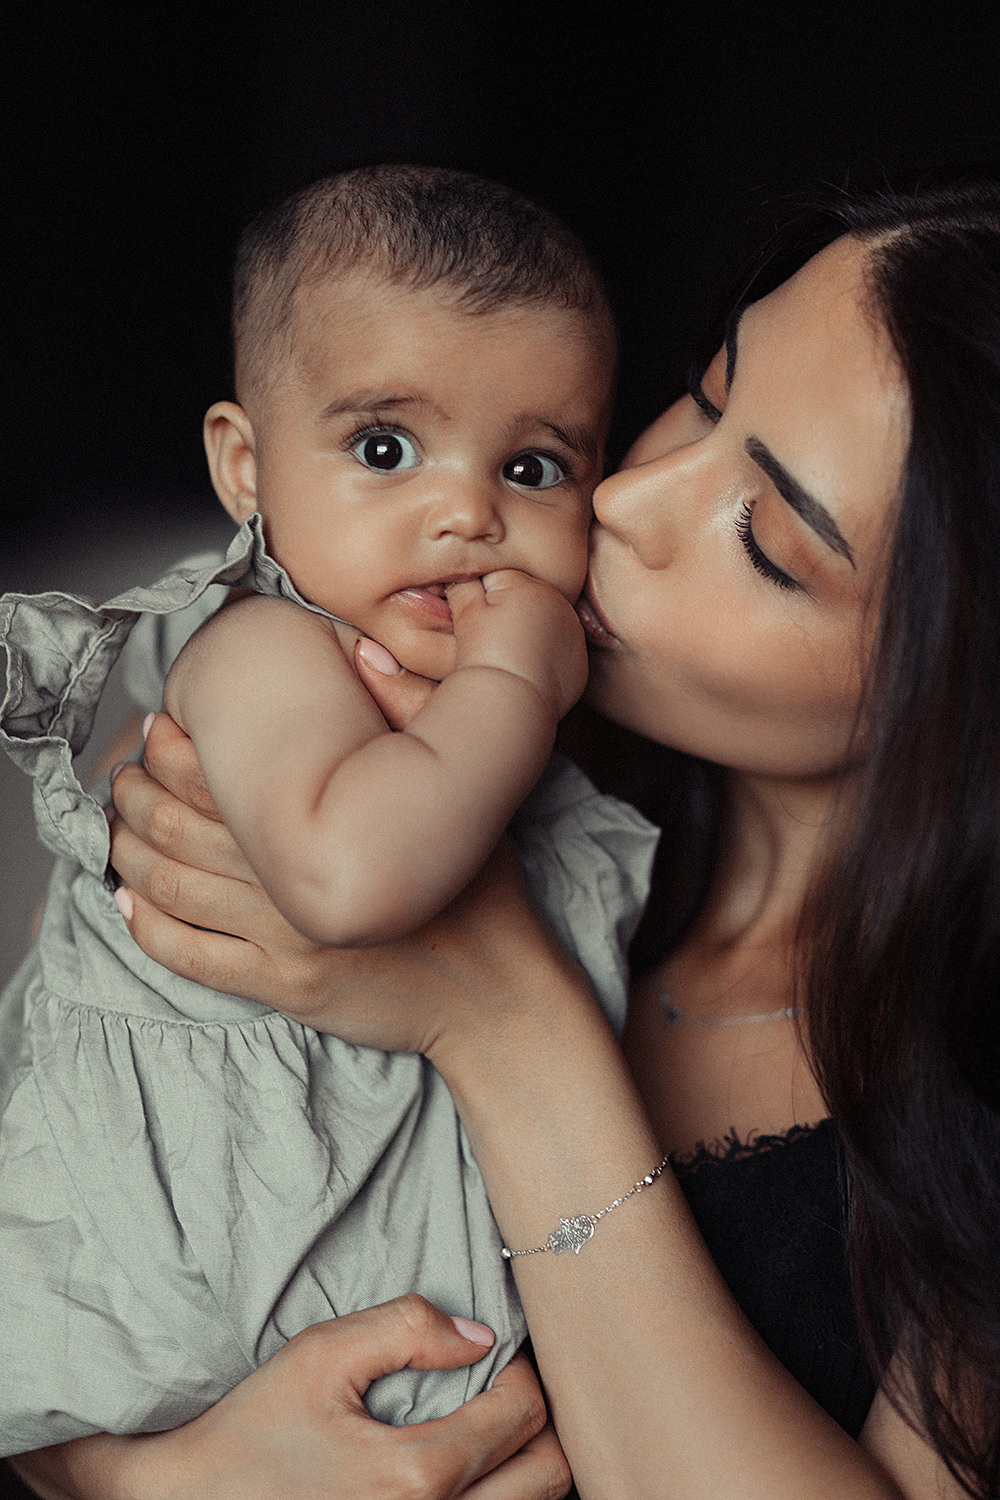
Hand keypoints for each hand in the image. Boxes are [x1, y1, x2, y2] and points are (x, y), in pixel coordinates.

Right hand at [9, 1296, 570, 1499]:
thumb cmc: (253, 1432)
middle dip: (541, 1423)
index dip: (524, 1371)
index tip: (498, 1356)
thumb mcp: (320, 1357)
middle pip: (551, 1476)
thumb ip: (406, 1328)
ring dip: (526, 1466)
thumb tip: (479, 1335)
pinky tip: (470, 1472)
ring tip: (492, 1431)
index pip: (524, 1415)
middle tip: (508, 1391)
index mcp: (416, 1476)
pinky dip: (497, 1497)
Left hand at [109, 689, 586, 1055]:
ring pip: (177, 890)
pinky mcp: (284, 988)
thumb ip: (414, 717)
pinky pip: (196, 958)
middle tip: (124, 775)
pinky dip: (150, 930)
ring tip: (116, 829)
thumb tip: (364, 654)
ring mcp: (286, 941)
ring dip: (132, 854)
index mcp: (331, 829)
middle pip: (185, 830)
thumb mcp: (460, 795)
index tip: (158, 730)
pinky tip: (127, 906)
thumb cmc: (485, 893)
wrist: (497, 994)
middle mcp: (296, 885)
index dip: (176, 752)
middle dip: (139, 797)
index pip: (224, 781)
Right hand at [446, 572, 587, 720]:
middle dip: (510, 617)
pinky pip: (559, 653)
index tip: (479, 627)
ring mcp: (573, 632)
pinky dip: (546, 659)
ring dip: (531, 636)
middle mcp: (559, 602)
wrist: (510, 699)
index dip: (482, 604)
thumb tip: (461, 576)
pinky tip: (529, 672)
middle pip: (526, 603)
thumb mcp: (466, 612)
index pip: (500, 583)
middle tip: (495, 644)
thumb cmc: (484, 654)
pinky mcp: (580, 661)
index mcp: (529, 584)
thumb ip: (463, 584)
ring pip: (545, 627)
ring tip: (511, 658)